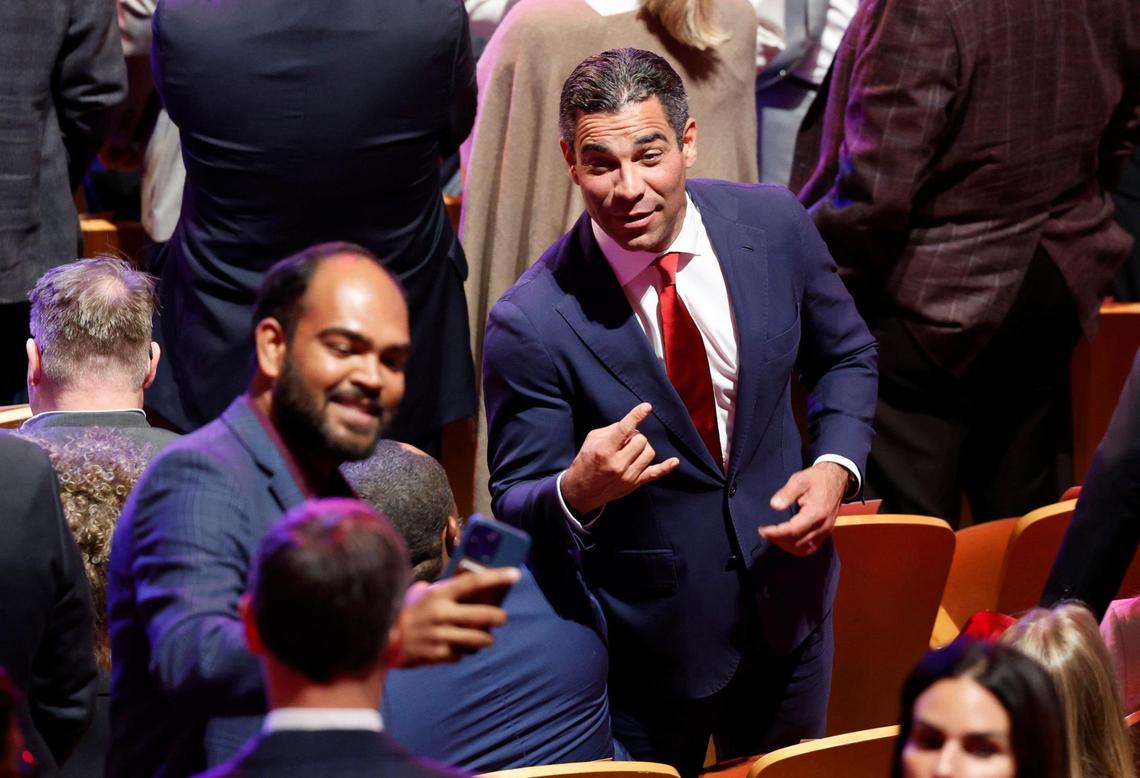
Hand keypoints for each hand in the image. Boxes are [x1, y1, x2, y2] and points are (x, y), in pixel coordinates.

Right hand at [396, 567, 519, 666]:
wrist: (385, 639)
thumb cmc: (410, 614)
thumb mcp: (425, 595)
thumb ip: (445, 590)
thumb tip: (471, 580)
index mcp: (439, 595)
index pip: (473, 582)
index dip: (496, 577)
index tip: (515, 574)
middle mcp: (441, 614)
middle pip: (482, 615)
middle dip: (498, 617)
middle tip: (502, 618)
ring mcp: (440, 635)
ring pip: (478, 638)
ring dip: (486, 639)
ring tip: (485, 638)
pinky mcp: (437, 654)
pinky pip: (461, 654)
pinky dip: (463, 652)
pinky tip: (458, 647)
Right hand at [560, 403, 680, 514]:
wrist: (582, 490)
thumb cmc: (586, 461)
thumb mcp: (591, 440)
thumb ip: (611, 430)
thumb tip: (632, 426)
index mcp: (604, 450)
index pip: (624, 429)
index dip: (636, 416)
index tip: (647, 407)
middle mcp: (617, 463)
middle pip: (640, 440)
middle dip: (636, 436)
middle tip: (626, 440)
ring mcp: (627, 476)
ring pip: (649, 453)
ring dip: (643, 447)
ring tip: (632, 450)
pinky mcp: (634, 484)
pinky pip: (654, 474)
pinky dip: (666, 467)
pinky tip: (674, 461)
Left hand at [759, 462, 848, 555]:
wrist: (836, 478)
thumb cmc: (817, 478)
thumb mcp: (799, 479)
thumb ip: (786, 493)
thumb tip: (774, 506)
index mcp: (817, 512)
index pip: (794, 530)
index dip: (776, 533)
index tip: (762, 530)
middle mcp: (823, 526)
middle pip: (797, 542)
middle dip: (778, 539)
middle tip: (763, 532)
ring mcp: (826, 531)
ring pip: (803, 549)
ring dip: (786, 546)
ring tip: (772, 536)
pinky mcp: (826, 533)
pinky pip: (810, 548)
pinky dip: (796, 547)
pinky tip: (785, 541)